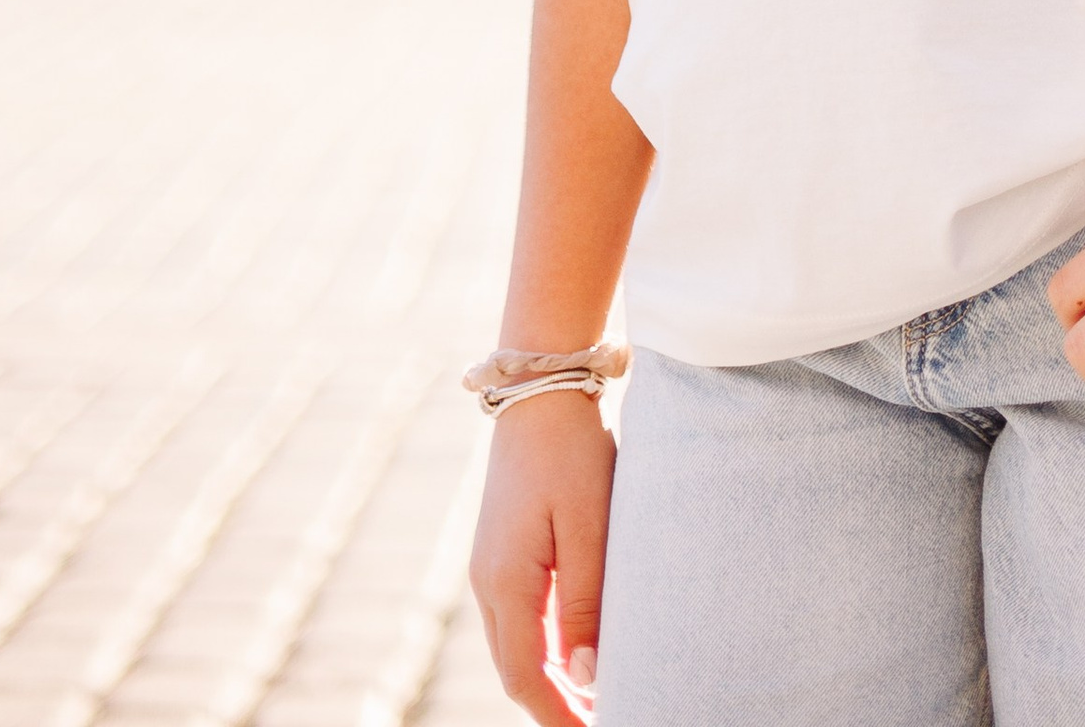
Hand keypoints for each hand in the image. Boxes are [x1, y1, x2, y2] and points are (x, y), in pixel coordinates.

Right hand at [470, 389, 614, 726]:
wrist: (540, 390)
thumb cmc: (571, 455)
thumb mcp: (589, 528)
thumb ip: (586, 605)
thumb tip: (587, 677)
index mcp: (505, 584)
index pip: (527, 677)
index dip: (557, 715)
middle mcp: (487, 583)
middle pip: (516, 668)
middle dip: (553, 703)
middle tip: (598, 718)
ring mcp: (489, 567)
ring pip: (515, 644)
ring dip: (549, 675)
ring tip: (594, 693)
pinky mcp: (501, 551)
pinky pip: (519, 616)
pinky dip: (545, 642)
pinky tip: (577, 645)